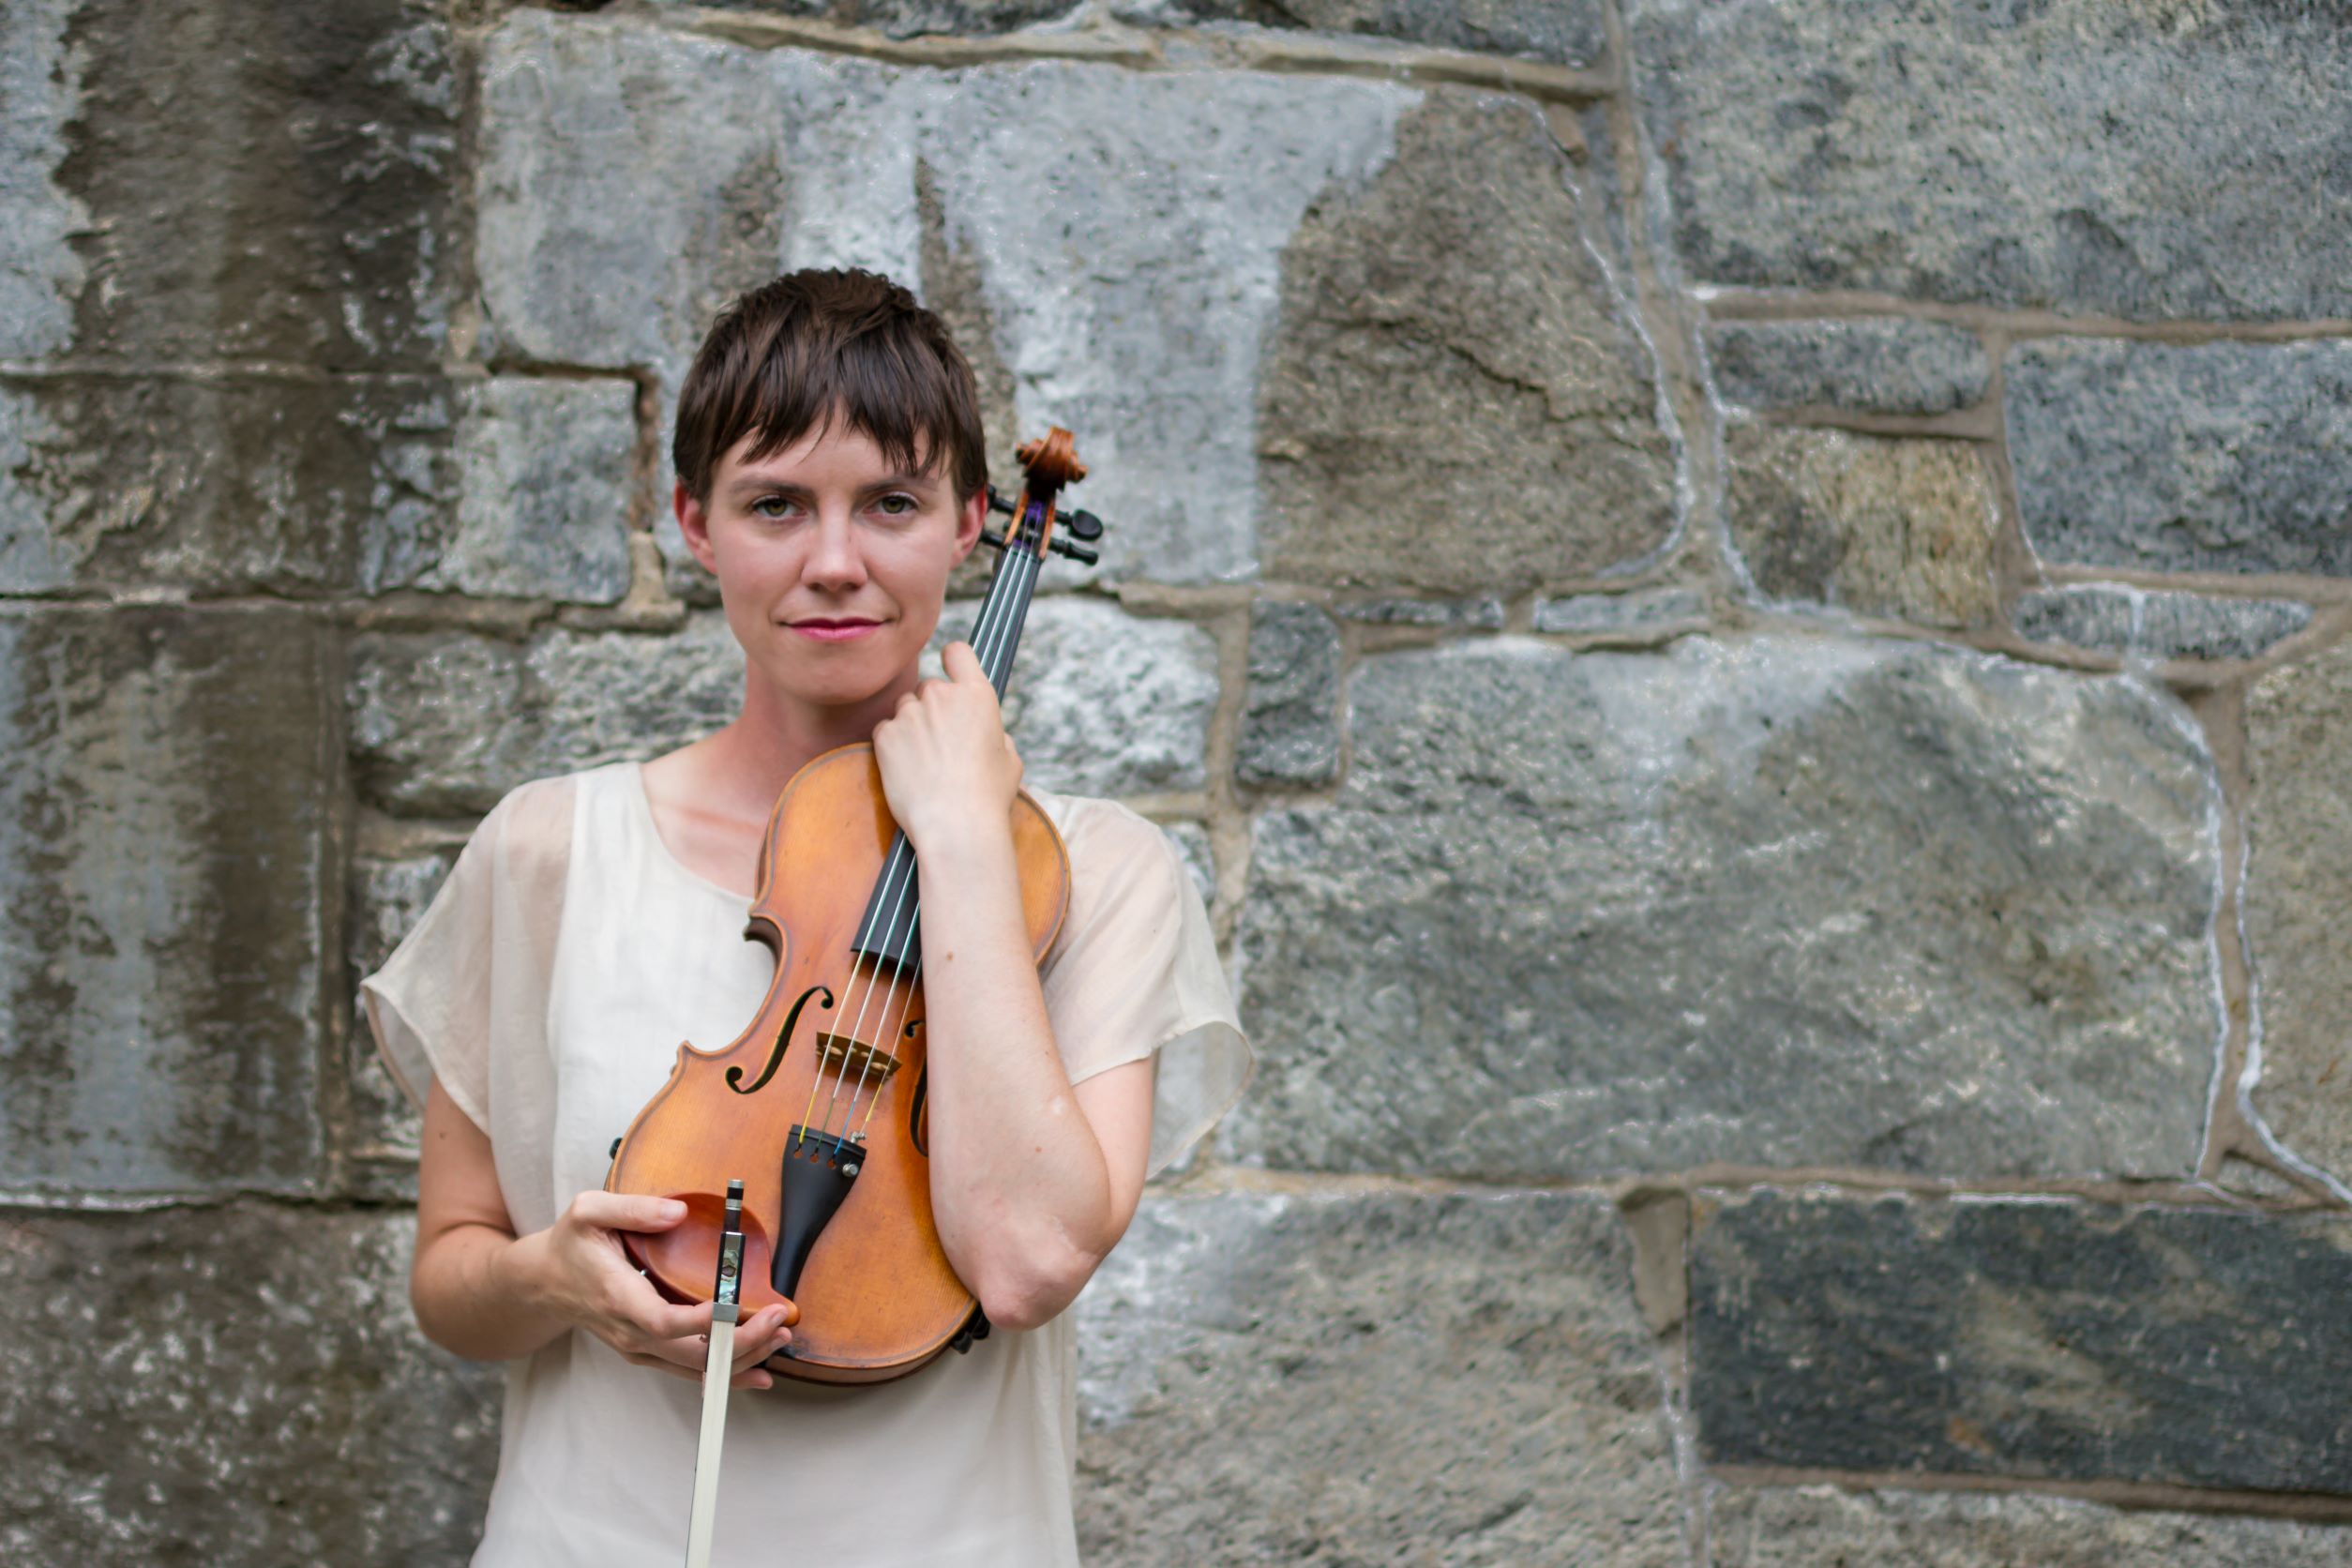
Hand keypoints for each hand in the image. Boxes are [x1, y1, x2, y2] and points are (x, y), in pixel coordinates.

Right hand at [505, 1191, 795, 1390]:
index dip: (701, 1322)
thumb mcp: (589, 1211)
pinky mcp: (648, 1352)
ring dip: (742, 1358)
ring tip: (780, 1337)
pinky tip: (760, 1371)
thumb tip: (678, 1212)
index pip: (662, 1322)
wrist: (544, 1283)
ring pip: (694, 1368)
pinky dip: (726, 1372)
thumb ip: (633, 1209)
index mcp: (617, 1297)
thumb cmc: (571, 1244)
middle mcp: (629, 1331)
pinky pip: (690, 1371)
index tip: (734, 1306)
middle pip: (689, 1353)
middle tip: (778, 1321)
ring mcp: (639, 1347)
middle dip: (739, 1341)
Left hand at [871, 640, 1023, 851]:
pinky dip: (893, 746)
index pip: (958, 652)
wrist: (954, 825)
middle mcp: (941, 695)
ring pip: (905, 709)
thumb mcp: (1010, 759)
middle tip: (941, 744)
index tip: (950, 670)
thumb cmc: (988, 796)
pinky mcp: (884, 734)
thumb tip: (987, 731)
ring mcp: (910, 713)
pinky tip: (908, 771)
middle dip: (932, 709)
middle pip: (928, 688)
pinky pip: (886, 730)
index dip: (953, 660)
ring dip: (911, 726)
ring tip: (925, 763)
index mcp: (977, 695)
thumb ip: (996, 733)